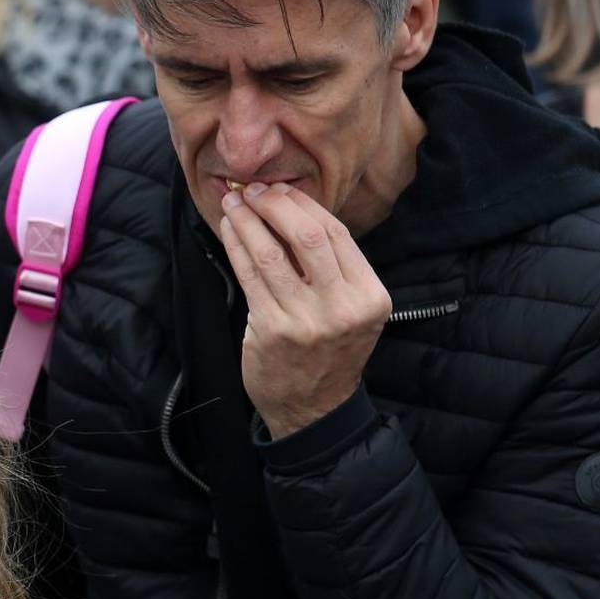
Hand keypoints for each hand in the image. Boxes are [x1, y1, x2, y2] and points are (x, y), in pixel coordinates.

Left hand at [217, 182, 390, 439]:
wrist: (313, 409)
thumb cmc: (328, 352)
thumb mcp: (351, 312)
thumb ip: (333, 269)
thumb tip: (292, 210)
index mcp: (370, 297)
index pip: (336, 234)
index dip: (304, 205)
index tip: (280, 189)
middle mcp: (343, 307)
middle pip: (307, 235)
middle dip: (275, 204)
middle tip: (253, 189)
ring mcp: (306, 321)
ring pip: (272, 253)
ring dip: (247, 221)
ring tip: (232, 203)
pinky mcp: (271, 331)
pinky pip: (250, 276)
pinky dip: (237, 247)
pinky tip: (229, 231)